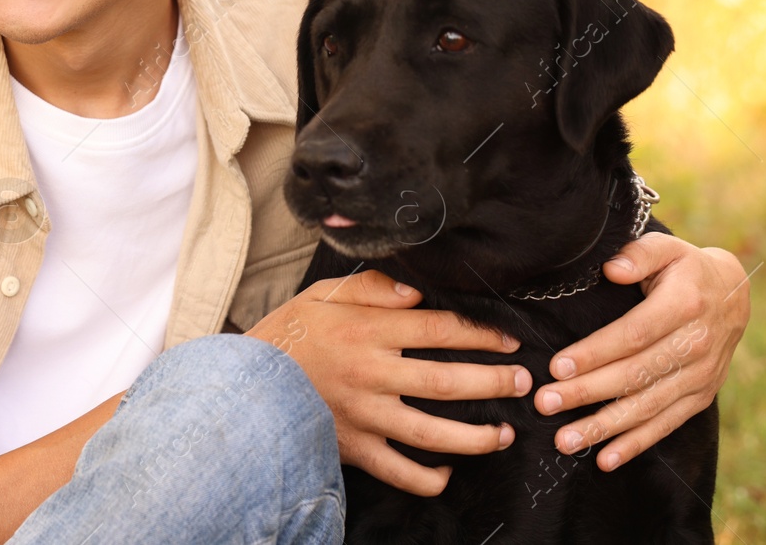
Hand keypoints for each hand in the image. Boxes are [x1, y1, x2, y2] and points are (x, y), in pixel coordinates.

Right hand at [246, 269, 527, 496]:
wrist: (242, 387)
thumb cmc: (287, 336)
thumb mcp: (321, 294)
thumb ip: (370, 287)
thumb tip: (416, 288)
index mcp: (366, 331)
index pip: (439, 329)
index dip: (480, 334)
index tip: (507, 339)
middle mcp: (371, 374)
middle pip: (447, 380)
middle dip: (494, 382)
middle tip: (523, 382)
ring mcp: (365, 416)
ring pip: (434, 432)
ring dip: (477, 435)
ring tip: (504, 433)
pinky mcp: (354, 450)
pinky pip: (401, 471)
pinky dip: (430, 477)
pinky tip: (448, 471)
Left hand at [532, 232, 749, 469]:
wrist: (734, 295)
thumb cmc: (686, 269)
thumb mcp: (668, 248)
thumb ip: (639, 254)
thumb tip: (612, 269)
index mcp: (685, 306)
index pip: (633, 335)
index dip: (595, 353)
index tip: (556, 367)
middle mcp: (697, 346)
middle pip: (635, 376)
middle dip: (586, 393)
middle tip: (545, 404)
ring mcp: (702, 377)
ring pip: (647, 407)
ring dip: (604, 427)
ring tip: (566, 441)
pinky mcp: (701, 397)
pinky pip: (666, 424)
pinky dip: (636, 444)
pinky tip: (605, 459)